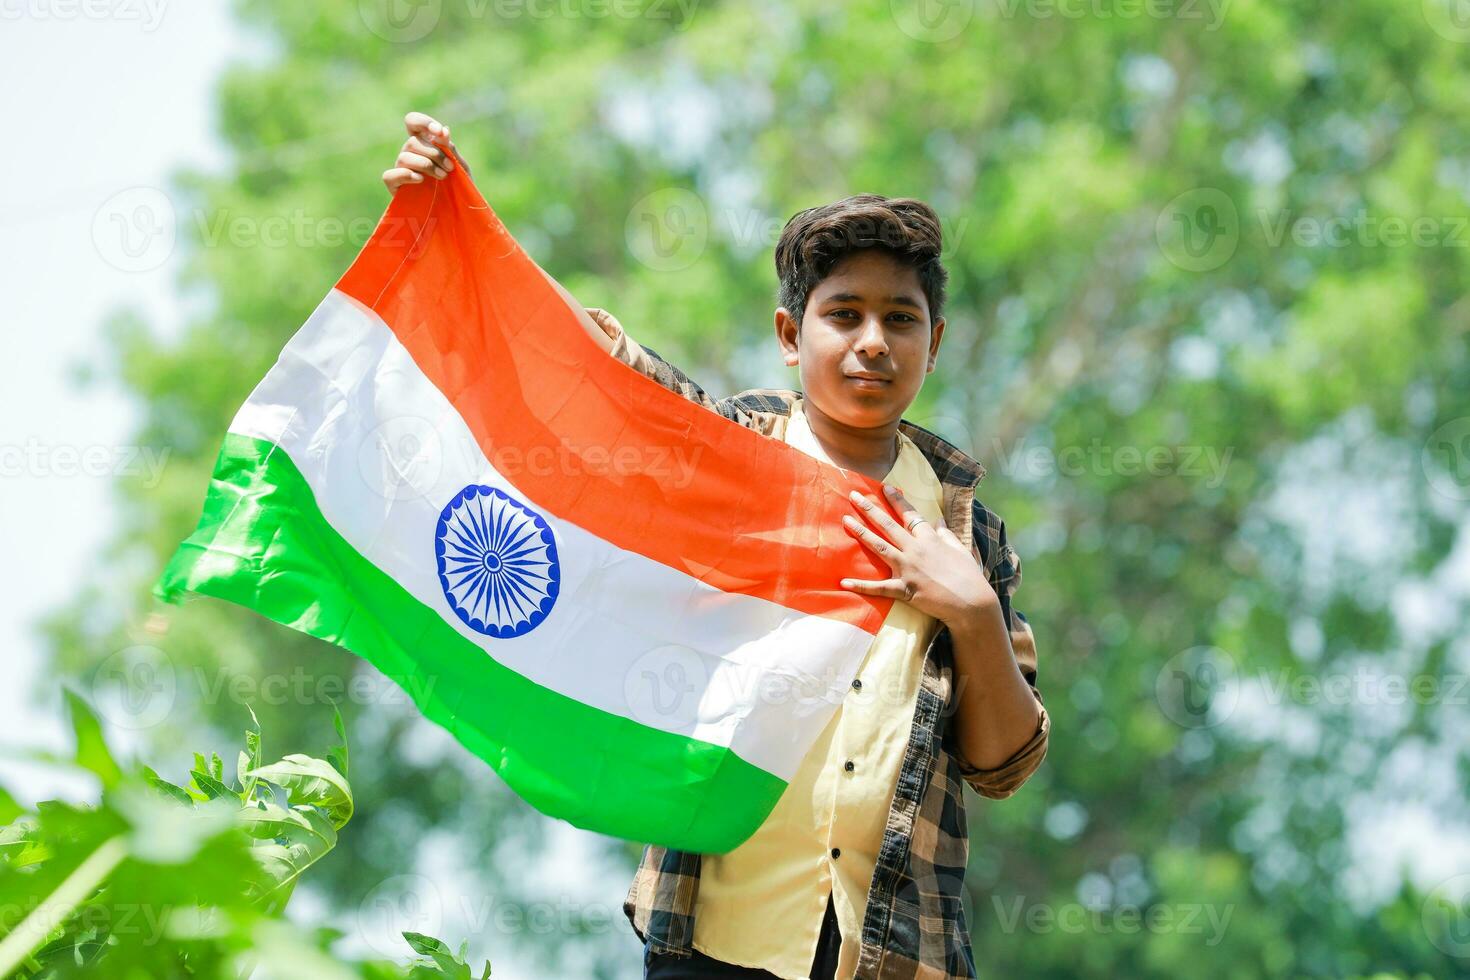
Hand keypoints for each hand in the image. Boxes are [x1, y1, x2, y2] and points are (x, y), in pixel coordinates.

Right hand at [382, 111, 465, 192]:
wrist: (456, 212)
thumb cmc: (457, 187)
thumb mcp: (459, 167)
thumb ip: (450, 149)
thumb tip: (444, 130)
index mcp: (423, 143)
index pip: (413, 121)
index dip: (423, 122)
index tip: (439, 132)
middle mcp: (409, 153)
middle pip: (412, 142)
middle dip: (434, 153)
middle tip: (450, 168)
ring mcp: (400, 169)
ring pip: (404, 157)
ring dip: (426, 165)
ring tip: (442, 177)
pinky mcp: (395, 186)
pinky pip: (390, 175)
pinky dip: (406, 175)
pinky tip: (421, 180)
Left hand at [839, 484, 996, 627]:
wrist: (972, 602)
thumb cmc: (969, 576)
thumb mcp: (960, 550)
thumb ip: (946, 534)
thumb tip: (939, 520)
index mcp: (930, 539)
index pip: (910, 514)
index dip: (897, 500)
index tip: (885, 488)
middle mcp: (916, 550)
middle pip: (888, 525)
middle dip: (869, 509)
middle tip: (853, 495)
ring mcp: (908, 569)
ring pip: (880, 547)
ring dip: (861, 533)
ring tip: (846, 521)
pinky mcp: (905, 589)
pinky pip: (879, 587)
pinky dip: (861, 585)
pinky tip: (843, 582)